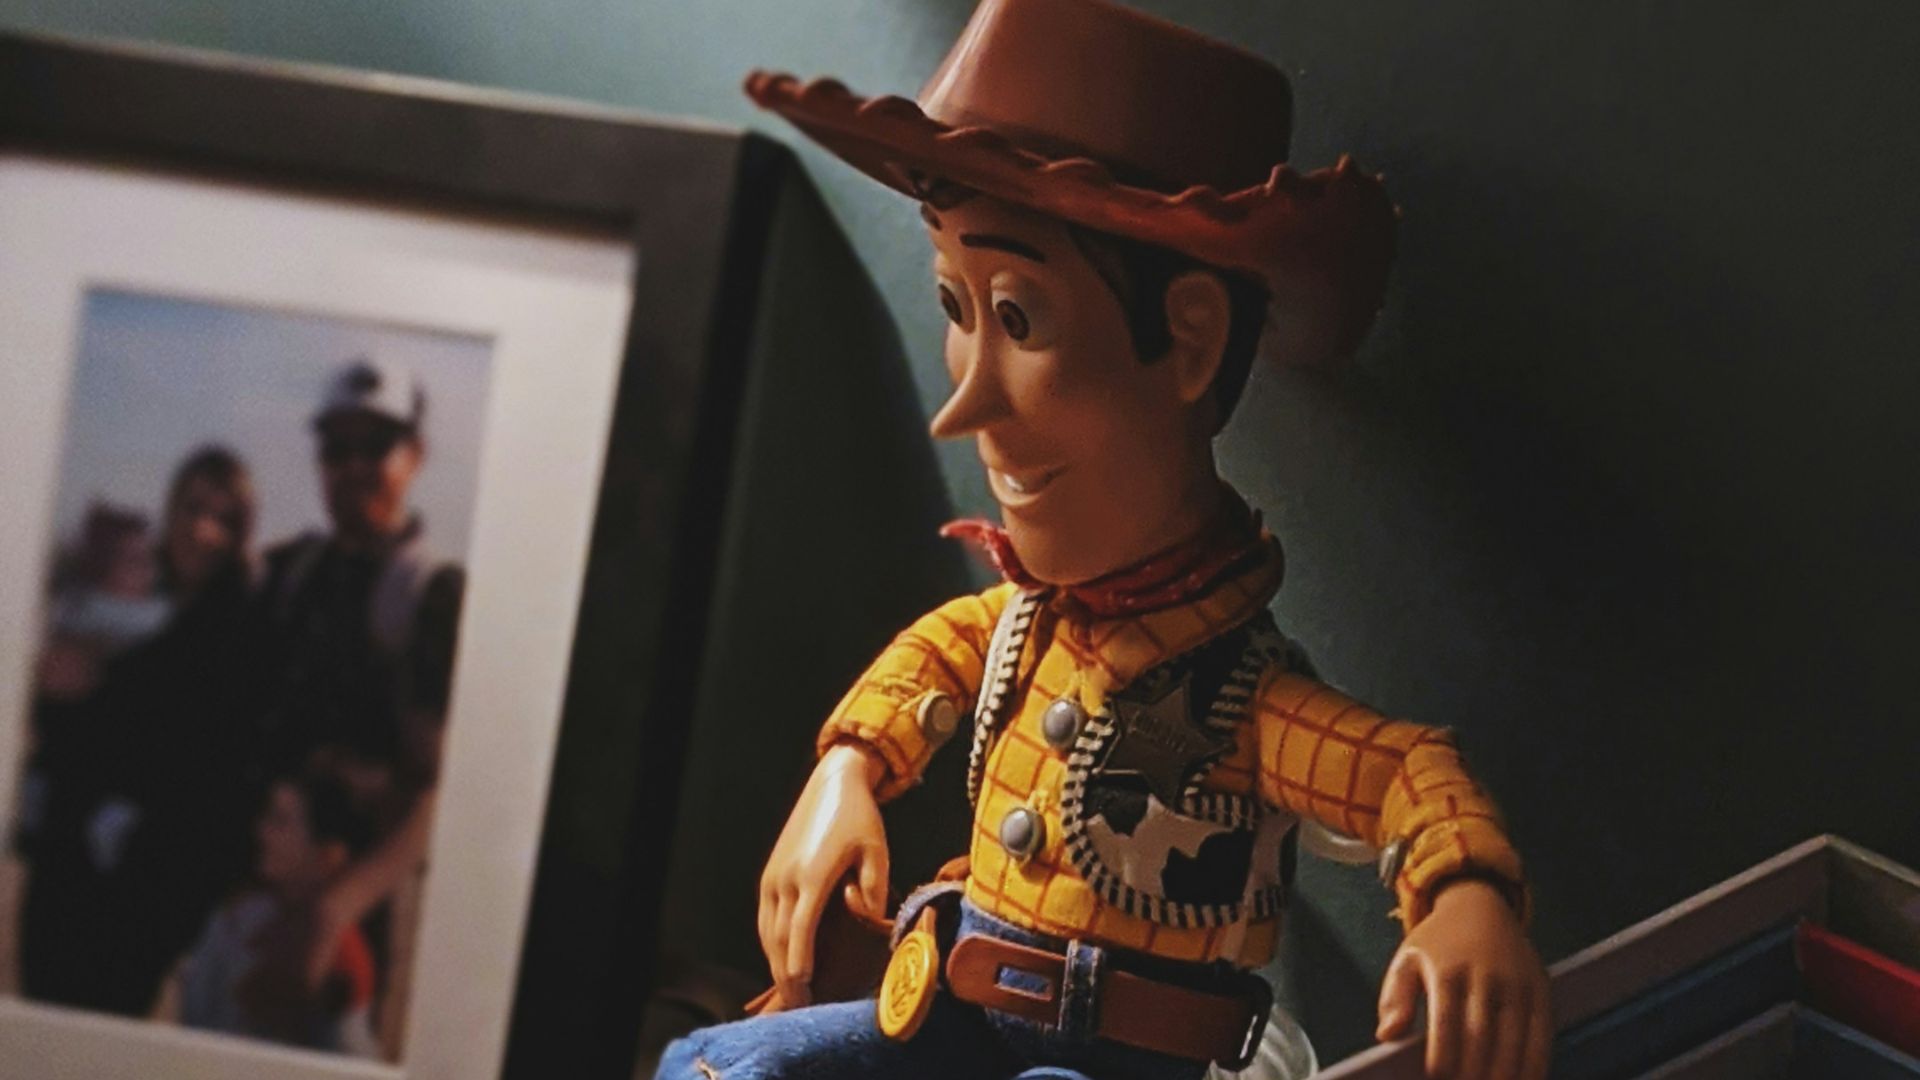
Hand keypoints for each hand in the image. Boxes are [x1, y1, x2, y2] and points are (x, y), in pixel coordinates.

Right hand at [757, 742, 889, 1009]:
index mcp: (813, 874)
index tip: (802, 984)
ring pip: (766, 930)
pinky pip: (764, 917)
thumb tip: (868, 922)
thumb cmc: (860, 818)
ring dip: (775, 962)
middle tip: (799, 1005)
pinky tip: (780, 959)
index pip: (801, 928)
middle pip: (778, 937)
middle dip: (786, 973)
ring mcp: (773, 876)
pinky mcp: (769, 874)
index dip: (799, 959)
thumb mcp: (877, 850)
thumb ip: (873, 889)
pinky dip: (770, 942)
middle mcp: (786, 878)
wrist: (832, 783)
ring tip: (790, 991)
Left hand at [1377, 878, 1550, 1079]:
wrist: (1480, 906)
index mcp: (1447, 971)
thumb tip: (1387, 1036)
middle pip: (1481, 1038)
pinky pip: (1542, 1035)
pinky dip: (1535, 1065)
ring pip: (1514, 1041)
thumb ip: (1395, 998)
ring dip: (1504, 1075)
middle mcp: (1485, 976)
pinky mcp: (1540, 989)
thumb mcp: (1407, 959)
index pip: (1445, 1025)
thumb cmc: (1438, 943)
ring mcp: (1517, 984)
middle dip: (1472, 1075)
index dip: (1442, 1062)